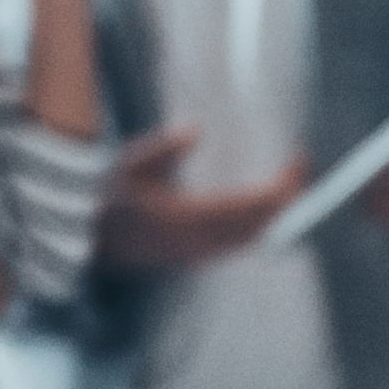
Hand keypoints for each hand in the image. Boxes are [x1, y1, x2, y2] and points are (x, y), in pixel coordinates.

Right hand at [92, 119, 305, 274]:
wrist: (86, 237)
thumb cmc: (107, 194)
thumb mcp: (129, 164)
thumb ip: (163, 149)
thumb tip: (194, 130)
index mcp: (183, 218)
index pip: (248, 205)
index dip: (280, 188)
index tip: (298, 163)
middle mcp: (195, 242)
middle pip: (258, 226)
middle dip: (287, 202)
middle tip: (303, 173)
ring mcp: (196, 254)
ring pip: (251, 240)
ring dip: (276, 218)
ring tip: (294, 190)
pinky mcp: (193, 258)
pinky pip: (237, 247)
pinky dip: (260, 231)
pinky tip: (270, 216)